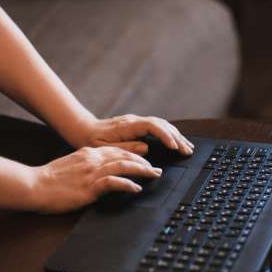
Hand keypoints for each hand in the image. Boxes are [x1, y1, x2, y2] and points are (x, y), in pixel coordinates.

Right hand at [30, 146, 161, 213]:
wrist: (34, 185)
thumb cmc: (50, 179)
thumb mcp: (71, 166)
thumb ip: (87, 165)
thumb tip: (101, 172)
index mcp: (89, 153)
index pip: (117, 150)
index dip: (134, 155)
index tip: (145, 161)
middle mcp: (93, 159)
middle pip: (125, 156)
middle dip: (143, 162)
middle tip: (156, 170)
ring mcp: (92, 172)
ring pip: (124, 166)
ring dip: (142, 170)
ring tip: (153, 175)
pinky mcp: (89, 186)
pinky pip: (114, 182)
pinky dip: (127, 184)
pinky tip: (136, 189)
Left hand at [79, 115, 193, 155]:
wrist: (84, 130)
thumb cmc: (92, 140)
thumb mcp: (105, 148)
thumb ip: (126, 148)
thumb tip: (146, 148)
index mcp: (127, 125)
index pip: (152, 126)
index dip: (165, 136)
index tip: (174, 147)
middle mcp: (134, 121)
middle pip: (162, 125)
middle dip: (177, 138)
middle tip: (188, 151)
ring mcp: (137, 122)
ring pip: (162, 125)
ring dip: (176, 136)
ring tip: (187, 147)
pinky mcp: (138, 126)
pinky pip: (158, 128)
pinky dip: (169, 135)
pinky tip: (176, 142)